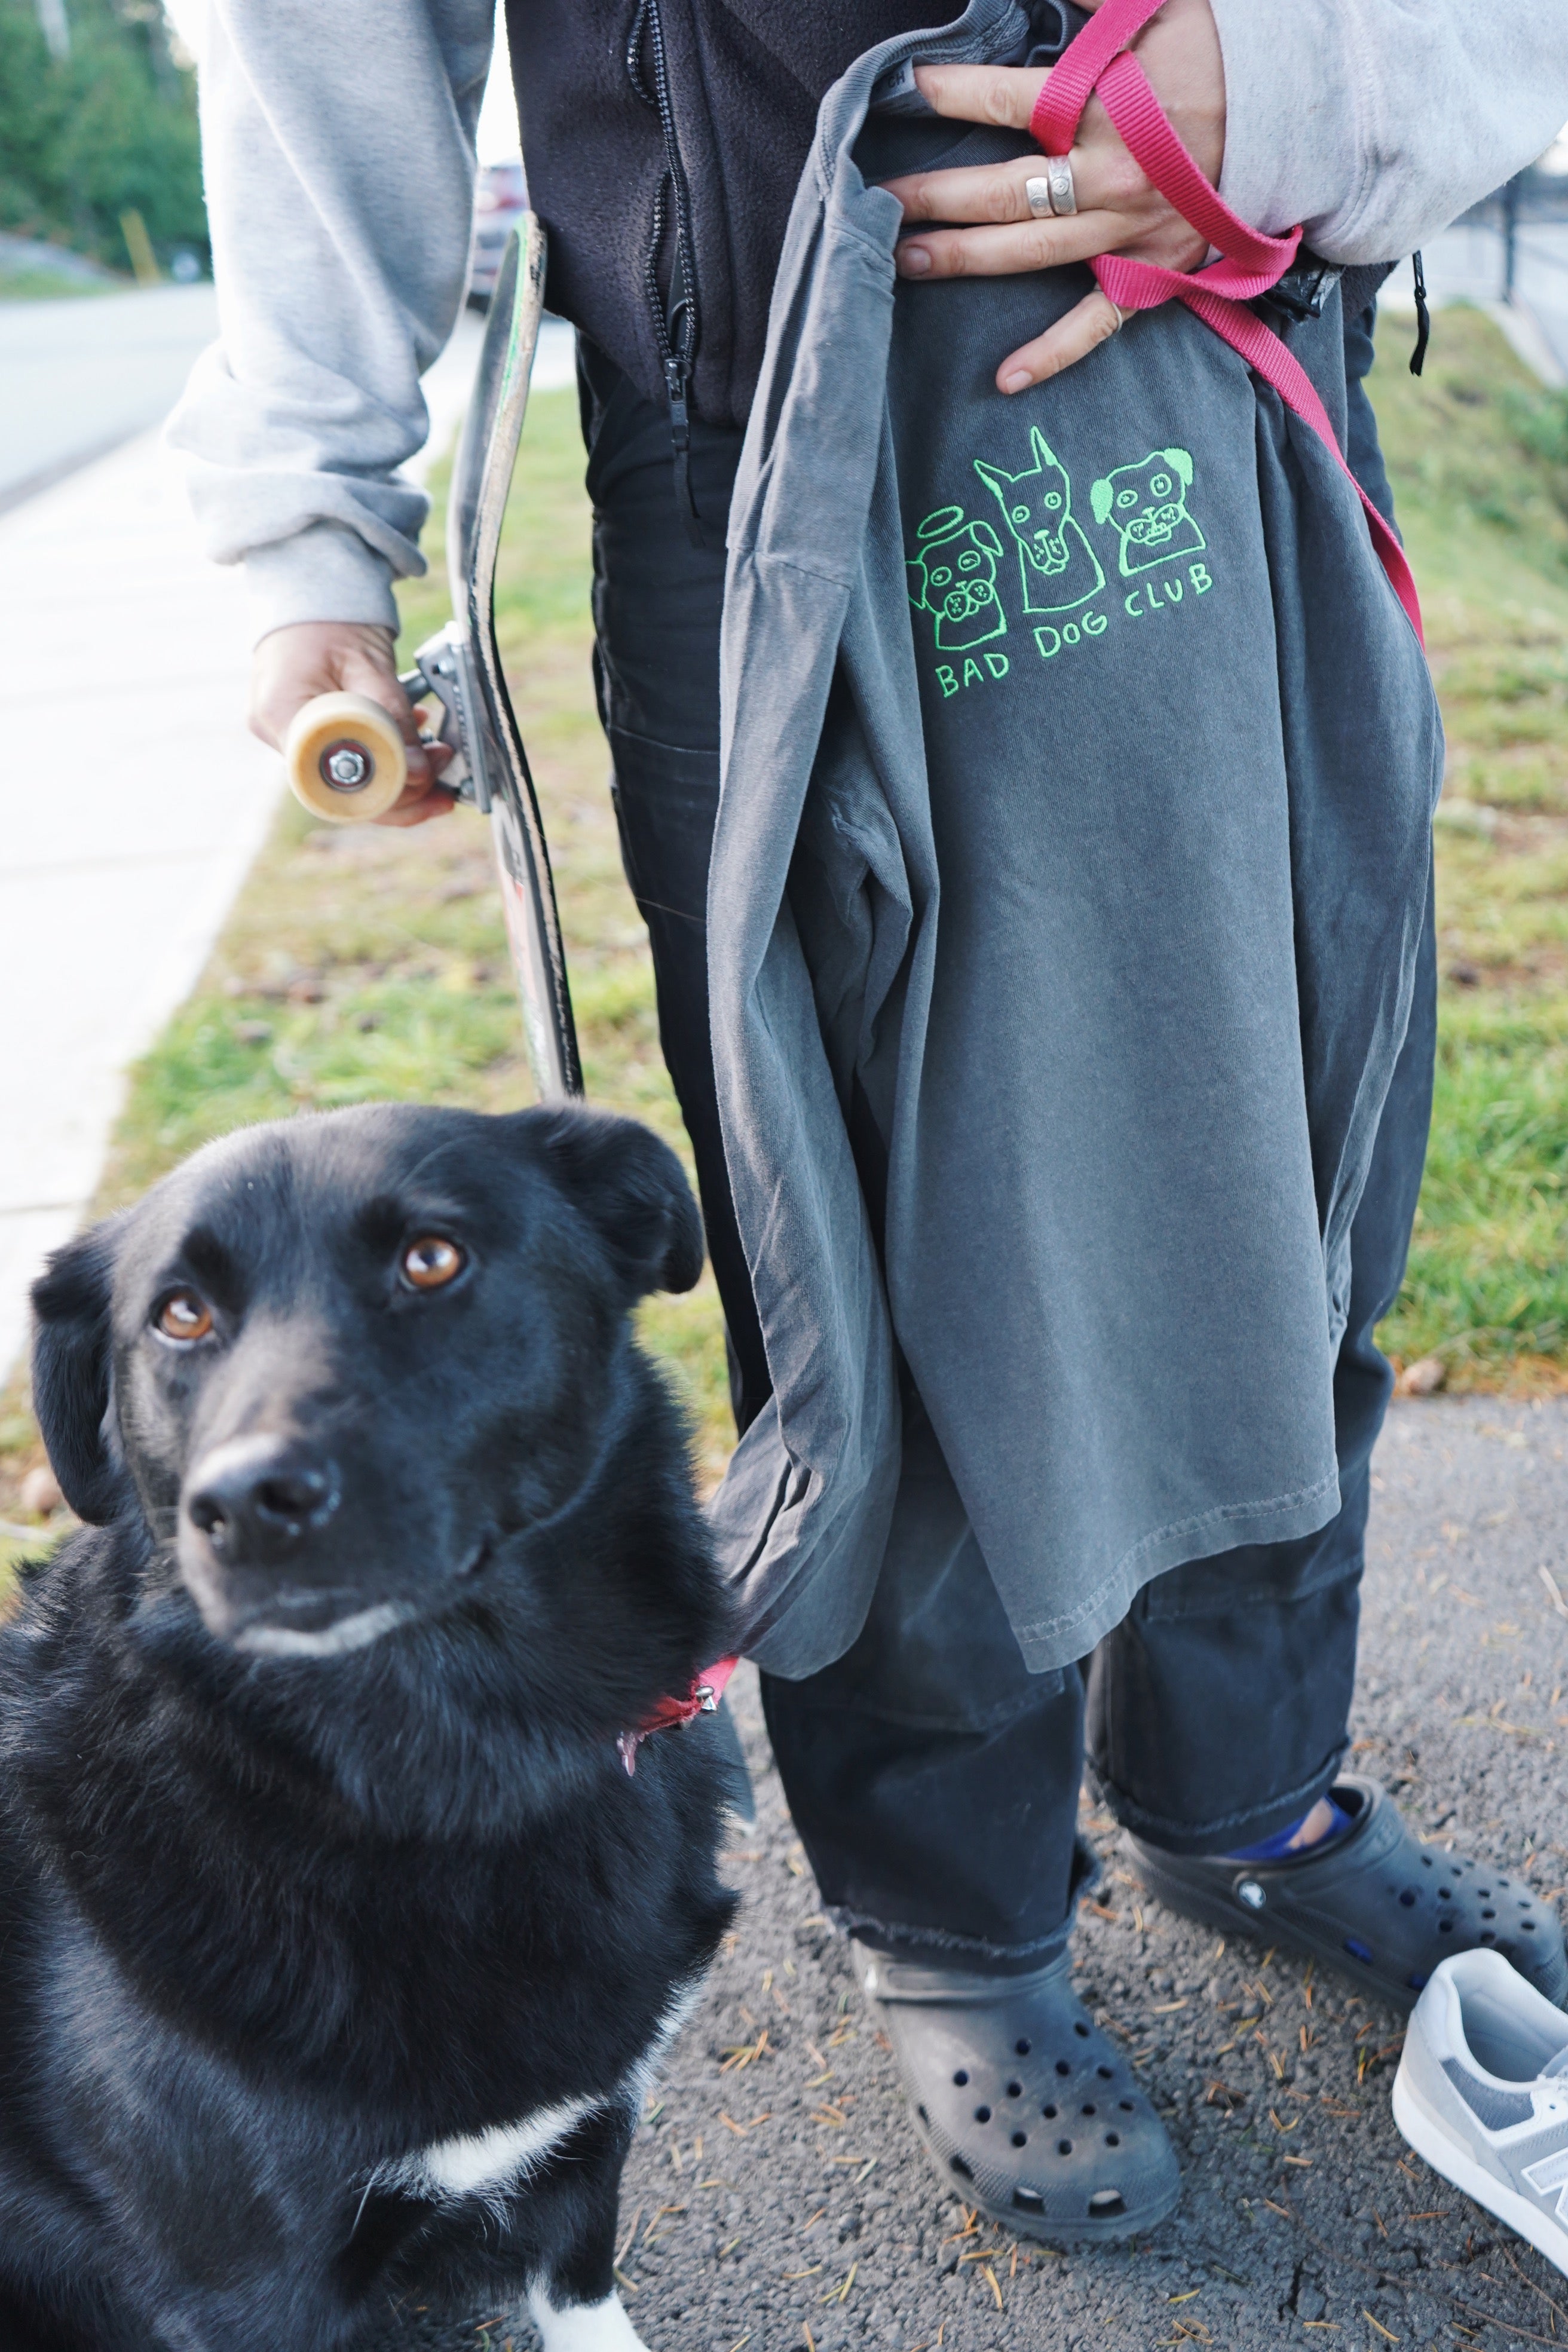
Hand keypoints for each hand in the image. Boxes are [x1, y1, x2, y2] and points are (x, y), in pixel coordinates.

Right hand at [249, 620, 454, 828]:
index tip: (420, 783)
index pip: (331, 780)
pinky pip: (349, 764)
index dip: (379, 791)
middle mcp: (277, 734)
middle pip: (341, 793)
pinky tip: (414, 745)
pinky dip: (385, 761)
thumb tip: (418, 771)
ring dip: (398, 777)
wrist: (312, 599)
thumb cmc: (331, 620)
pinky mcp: (306, 739)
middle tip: (443, 783)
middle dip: (400, 793)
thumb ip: (393, 717)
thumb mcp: (369, 666)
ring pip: (349, 785)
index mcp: (281, 714)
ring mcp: (289, 739)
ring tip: (437, 757)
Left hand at [884, 0, 1224, 392]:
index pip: (1009, 98)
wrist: (1301, 112)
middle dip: (934, 197)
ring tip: (901, 262)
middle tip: (876, 202)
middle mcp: (1111, 176)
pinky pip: (1095, 324)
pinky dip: (1050, 355)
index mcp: (1107, 105)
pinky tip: (1003, 379)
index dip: (953, 91)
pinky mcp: (1153, 273)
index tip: (908, 87)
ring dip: (962, 260)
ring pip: (1030, 254)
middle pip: (1003, 191)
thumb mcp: (1159, 1)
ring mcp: (1129, 233)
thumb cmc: (1221, 51)